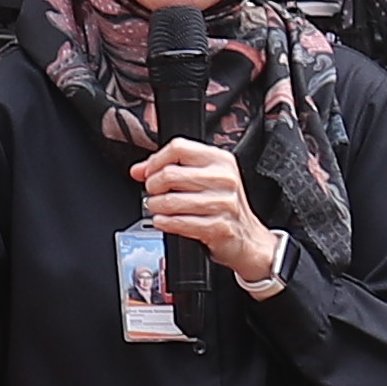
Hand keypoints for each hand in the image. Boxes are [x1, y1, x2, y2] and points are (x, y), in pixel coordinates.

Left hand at [138, 139, 285, 290]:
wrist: (247, 238)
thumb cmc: (223, 205)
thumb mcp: (204, 178)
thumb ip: (172, 168)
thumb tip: (138, 170)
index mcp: (220, 160)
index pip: (178, 147)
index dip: (155, 161)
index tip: (148, 172)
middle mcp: (224, 178)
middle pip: (170, 174)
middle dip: (153, 187)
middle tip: (153, 193)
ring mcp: (223, 203)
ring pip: (170, 200)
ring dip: (156, 207)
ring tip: (158, 208)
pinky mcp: (218, 226)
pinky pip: (179, 223)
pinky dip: (164, 223)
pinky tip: (164, 221)